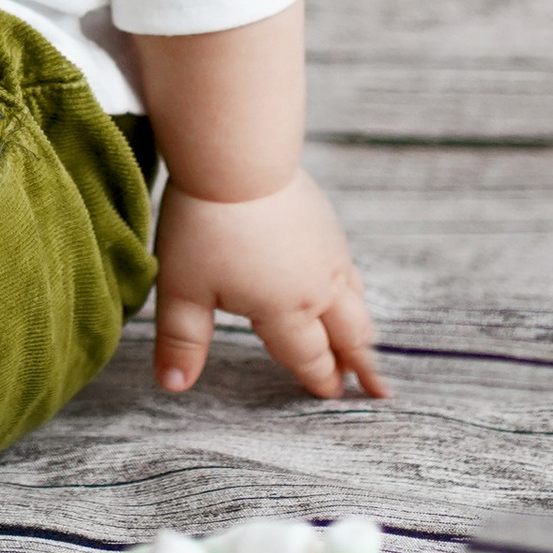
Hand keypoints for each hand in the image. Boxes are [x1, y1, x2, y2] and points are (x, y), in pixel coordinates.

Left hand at [151, 167, 386, 402]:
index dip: (319, 378)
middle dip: (360, 364)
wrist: (237, 157)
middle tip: (379, 389)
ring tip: (370, 346)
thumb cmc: (205, 225)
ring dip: (363, 330)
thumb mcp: (181, 289)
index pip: (307, 355)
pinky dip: (354, 293)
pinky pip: (349, 270)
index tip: (331, 395)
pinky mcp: (326, 223)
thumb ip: (181, 341)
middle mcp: (317, 287)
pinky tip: (347, 289)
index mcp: (285, 310)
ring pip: (355, 302)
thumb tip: (173, 386)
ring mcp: (328, 252)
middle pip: (347, 335)